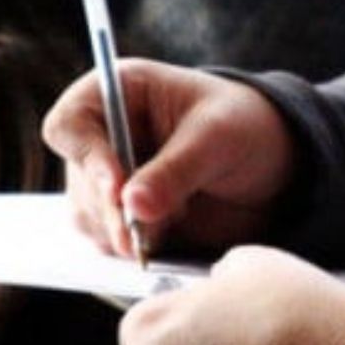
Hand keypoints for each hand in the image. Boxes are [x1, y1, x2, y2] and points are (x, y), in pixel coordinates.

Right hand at [42, 59, 295, 257]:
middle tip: (140, 236)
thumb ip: (176, 170)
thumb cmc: (246, 127)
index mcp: (117, 94)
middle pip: (78, 180)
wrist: (275, 167)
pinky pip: (108, 243)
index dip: (86, 157)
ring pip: (88, 217)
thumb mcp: (218, 139)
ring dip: (121, 233)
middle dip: (109, 210)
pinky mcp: (123, 219)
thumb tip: (132, 206)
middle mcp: (103, 137)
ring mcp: (109, 181)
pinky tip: (165, 244)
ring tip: (172, 227)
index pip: (69, 124)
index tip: (117, 188)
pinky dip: (132, 250)